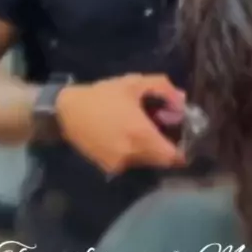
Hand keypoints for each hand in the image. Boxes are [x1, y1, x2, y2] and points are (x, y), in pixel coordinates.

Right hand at [56, 73, 186, 173]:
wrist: (67, 111)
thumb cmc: (103, 95)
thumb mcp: (133, 83)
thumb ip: (162, 88)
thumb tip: (182, 100)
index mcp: (141, 134)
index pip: (172, 156)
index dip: (183, 150)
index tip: (184, 138)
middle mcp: (132, 154)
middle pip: (160, 159)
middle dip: (166, 146)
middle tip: (163, 128)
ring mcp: (119, 163)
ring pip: (146, 161)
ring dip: (150, 149)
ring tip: (142, 128)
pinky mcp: (108, 167)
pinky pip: (130, 162)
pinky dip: (134, 152)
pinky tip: (126, 135)